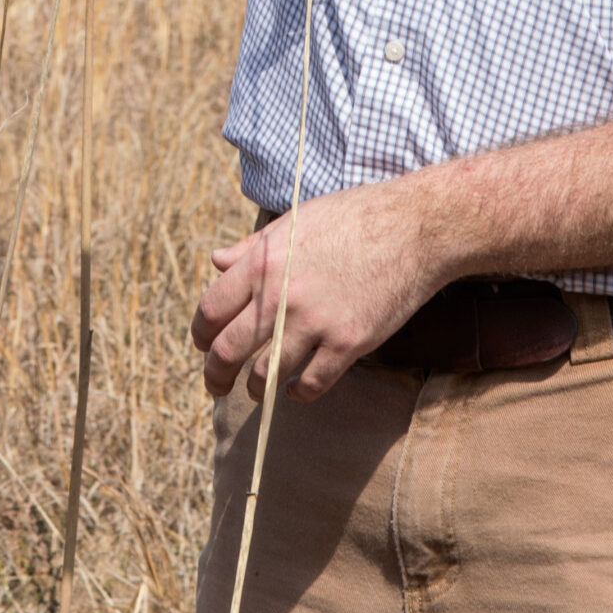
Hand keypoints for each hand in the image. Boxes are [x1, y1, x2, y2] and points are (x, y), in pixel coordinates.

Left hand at [191, 171, 448, 404]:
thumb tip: (217, 261)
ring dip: (257, 388)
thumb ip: (253, 247)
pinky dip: (299, 394)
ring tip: (258, 389)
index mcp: (263, 262)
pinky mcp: (347, 343)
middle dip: (216, 375)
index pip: (211, 310)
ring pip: (265, 375)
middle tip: (216, 384)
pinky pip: (311, 385)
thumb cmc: (351, 218)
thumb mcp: (294, 222)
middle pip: (228, 351)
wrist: (411, 227)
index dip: (201, 334)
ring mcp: (314, 322)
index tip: (203, 344)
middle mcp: (281, 295)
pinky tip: (297, 389)